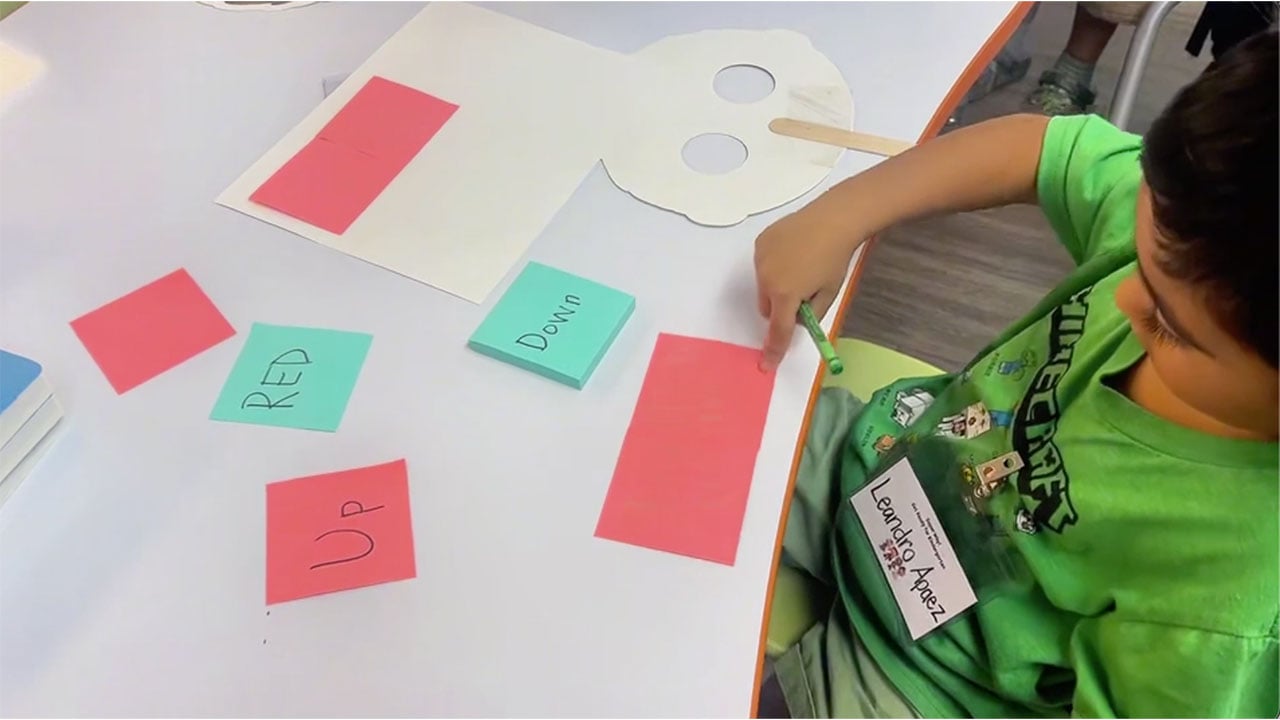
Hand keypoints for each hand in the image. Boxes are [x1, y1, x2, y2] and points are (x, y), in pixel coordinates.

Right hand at [754, 202, 864, 370]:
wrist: (834, 219)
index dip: (773, 350)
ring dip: (776, 287)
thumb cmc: (836, 259)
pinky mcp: (760, 243)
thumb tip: (798, 321)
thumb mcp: (829, 293)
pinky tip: (793, 251)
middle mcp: (767, 279)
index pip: (778, 330)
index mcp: (786, 294)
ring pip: (763, 286)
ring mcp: (760, 259)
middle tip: (802, 295)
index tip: (766, 365)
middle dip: (780, 308)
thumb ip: (811, 314)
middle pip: (766, 308)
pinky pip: (762, 265)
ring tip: (800, 266)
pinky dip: (773, 266)